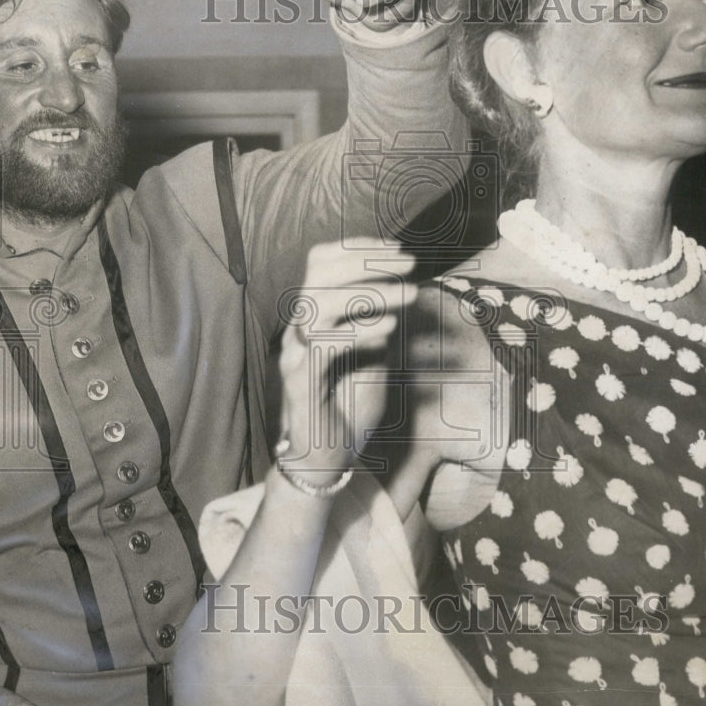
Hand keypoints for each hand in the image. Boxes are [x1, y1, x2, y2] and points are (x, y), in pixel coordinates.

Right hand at [276, 241, 415, 483]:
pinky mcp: (301, 381)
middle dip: (366, 261)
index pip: (322, 260)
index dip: (357, 248)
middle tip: (408, 263)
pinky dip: (358, 332)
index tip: (397, 249)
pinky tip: (388, 330)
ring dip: (369, 293)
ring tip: (409, 295)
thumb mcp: (375, 351)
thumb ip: (381, 319)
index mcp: (313, 314)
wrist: (328, 457)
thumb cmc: (349, 402)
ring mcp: (296, 353)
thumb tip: (406, 285)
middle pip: (317, 273)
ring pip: (318, 303)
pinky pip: (324, 346)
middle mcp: (300, 327)